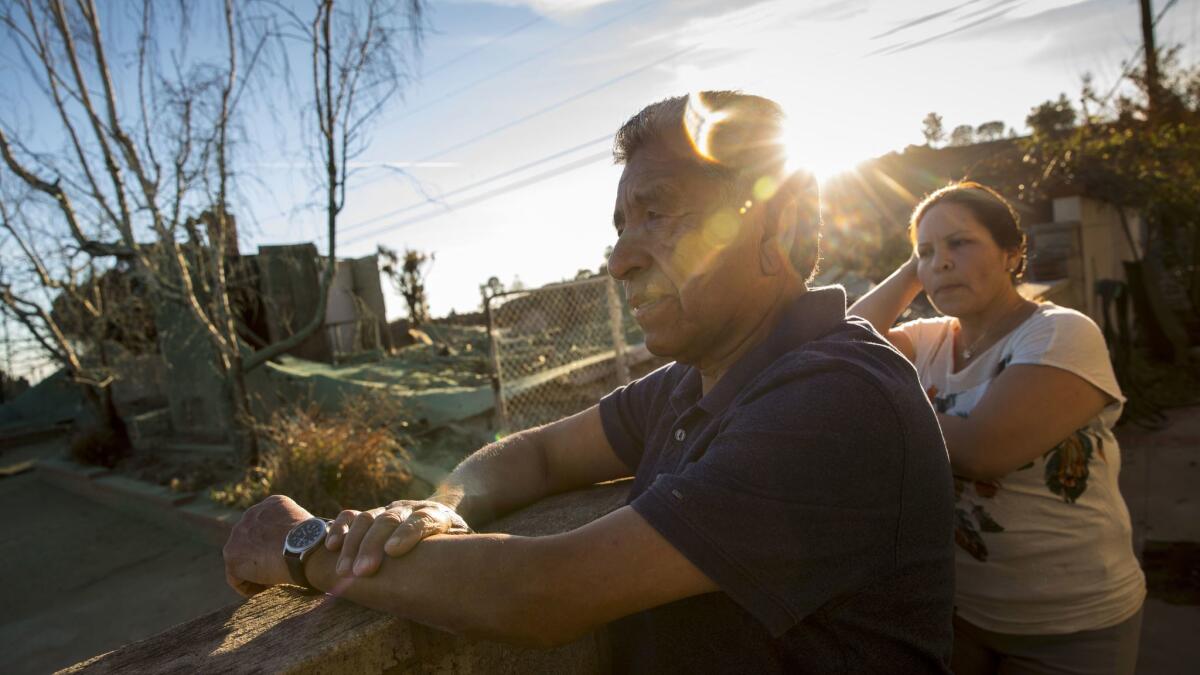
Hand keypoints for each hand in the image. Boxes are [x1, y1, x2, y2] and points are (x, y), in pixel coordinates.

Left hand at [223, 494, 312, 596]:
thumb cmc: (315, 541)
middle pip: (250, 541)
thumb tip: (299, 544)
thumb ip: (295, 528)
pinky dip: (249, 586)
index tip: (285, 558)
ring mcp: (239, 533)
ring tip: (272, 583)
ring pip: (242, 558)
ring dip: (254, 571)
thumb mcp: (308, 524)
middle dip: (261, 557)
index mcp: (272, 503)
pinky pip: (235, 576)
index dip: (274, 545)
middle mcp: (252, 513)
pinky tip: (265, 589)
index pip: (266, 526)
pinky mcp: (232, 553)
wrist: (304, 548)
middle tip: (276, 571)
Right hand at [325, 499, 471, 577]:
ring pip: (368, 518)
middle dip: (373, 545)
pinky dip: (340, 528)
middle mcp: (411, 509)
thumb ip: (460, 555)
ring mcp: (390, 510)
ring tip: (344, 571)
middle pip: (390, 520)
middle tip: (363, 572)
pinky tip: (330, 546)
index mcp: (438, 516)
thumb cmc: (454, 540)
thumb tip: (459, 579)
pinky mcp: (374, 513)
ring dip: (353, 544)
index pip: (422, 520)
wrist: (444, 509)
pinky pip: (352, 515)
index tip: (393, 551)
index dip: (407, 533)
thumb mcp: (464, 544)